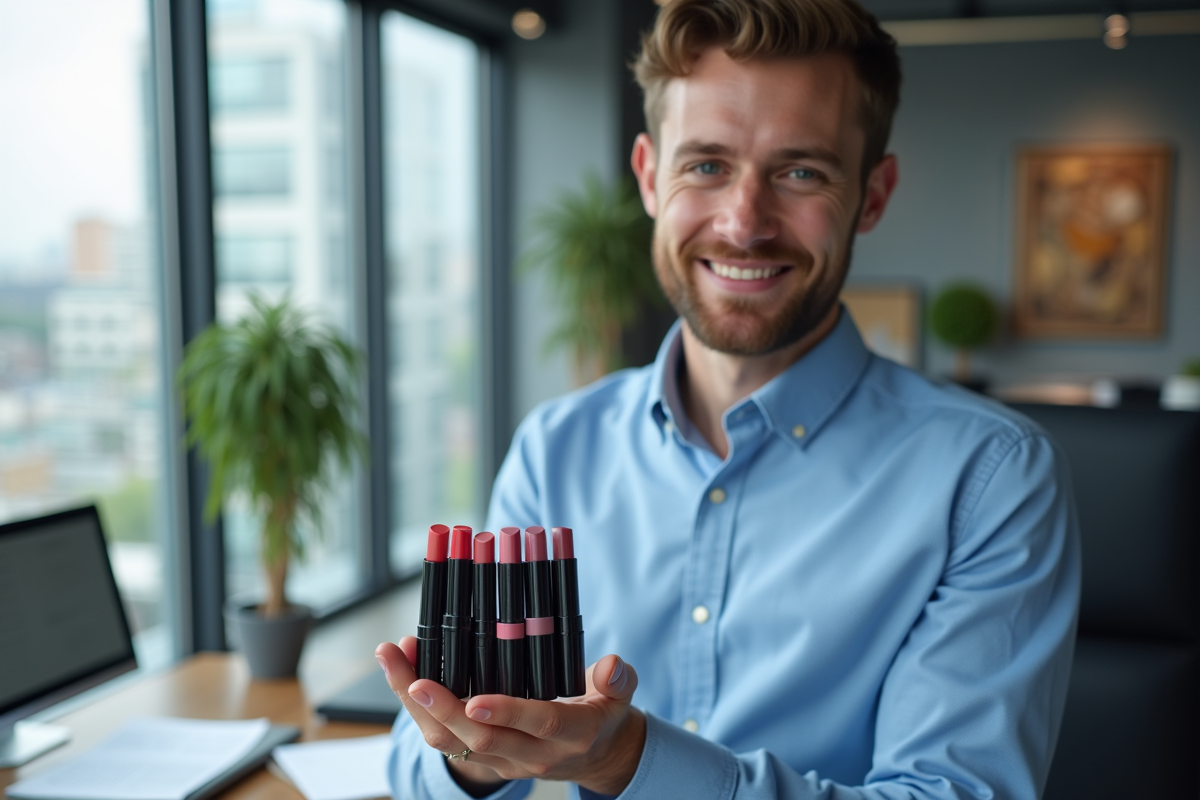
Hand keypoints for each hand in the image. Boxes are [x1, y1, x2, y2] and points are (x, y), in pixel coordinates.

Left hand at [376, 637, 645, 796]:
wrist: (595, 756)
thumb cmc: (603, 715)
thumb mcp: (621, 696)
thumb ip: (618, 679)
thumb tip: (614, 666)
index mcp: (569, 734)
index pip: (537, 724)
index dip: (506, 713)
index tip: (475, 701)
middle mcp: (531, 753)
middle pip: (480, 738)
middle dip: (443, 708)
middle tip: (416, 680)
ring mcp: (503, 758)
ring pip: (451, 741)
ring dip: (416, 706)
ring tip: (394, 661)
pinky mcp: (483, 755)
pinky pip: (443, 737)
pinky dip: (418, 706)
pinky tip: (404, 669)